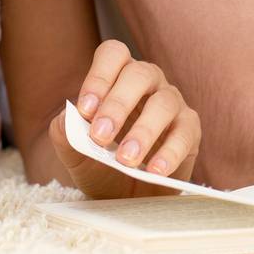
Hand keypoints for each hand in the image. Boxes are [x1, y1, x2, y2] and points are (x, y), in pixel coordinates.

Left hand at [48, 39, 200, 198]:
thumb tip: (67, 116)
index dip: (98, 77)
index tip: (85, 110)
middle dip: (117, 104)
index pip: (113, 55)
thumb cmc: (101, 164)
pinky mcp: (189, 130)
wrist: (125, 198)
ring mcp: (172, 103)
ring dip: (143, 131)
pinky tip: (154, 171)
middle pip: (138, 75)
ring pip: (163, 103)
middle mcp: (148, 82)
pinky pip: (185, 134)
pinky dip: (170, 153)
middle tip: (100, 136)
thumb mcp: (75, 153)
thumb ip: (64, 133)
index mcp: (118, 76)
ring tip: (125, 159)